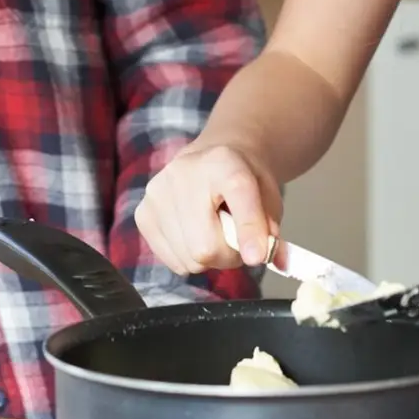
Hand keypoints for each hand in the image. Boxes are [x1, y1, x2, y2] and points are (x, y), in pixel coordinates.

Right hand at [136, 140, 282, 273]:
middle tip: (236, 241)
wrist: (212, 158)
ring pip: (188, 259)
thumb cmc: (244, 180)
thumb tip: (275, 261)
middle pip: (205, 245)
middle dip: (228, 256)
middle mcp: (184, 172)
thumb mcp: (269, 197)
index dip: (248, 229)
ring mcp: (157, 192)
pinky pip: (172, 260)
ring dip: (209, 258)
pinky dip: (188, 258)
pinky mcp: (143, 213)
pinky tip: (194, 233)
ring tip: (214, 232)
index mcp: (224, 161)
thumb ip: (271, 229)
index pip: (238, 195)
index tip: (256, 257)